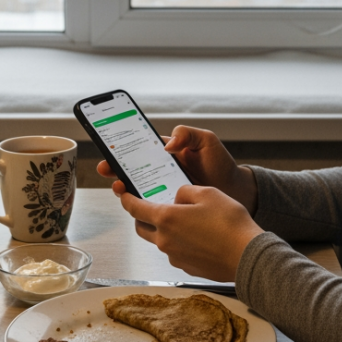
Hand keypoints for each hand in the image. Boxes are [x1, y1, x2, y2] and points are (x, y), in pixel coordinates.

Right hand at [95, 125, 257, 212]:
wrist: (235, 190)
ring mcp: (163, 190)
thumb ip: (187, 134)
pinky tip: (138, 205)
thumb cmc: (221, 164)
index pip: (139, 149)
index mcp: (166, 153)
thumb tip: (168, 144)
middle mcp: (160, 171)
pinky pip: (150, 207)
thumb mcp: (206, 141)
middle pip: (130, 170)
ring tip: (120, 187)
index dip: (122, 149)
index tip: (110, 148)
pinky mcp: (169, 207)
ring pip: (136, 190)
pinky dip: (140, 206)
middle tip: (107, 169)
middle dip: (114, 169)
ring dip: (123, 188)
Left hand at [115, 184, 264, 282]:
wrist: (246, 255)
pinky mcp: (186, 267)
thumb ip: (185, 191)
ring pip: (159, 240)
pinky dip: (179, 242)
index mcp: (166, 218)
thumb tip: (178, 198)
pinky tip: (196, 236)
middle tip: (148, 207)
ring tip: (182, 221)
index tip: (123, 194)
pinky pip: (175, 251)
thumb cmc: (229, 223)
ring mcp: (174, 256)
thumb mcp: (207, 193)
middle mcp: (165, 240)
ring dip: (162, 230)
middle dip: (140, 217)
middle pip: (141, 228)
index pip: (135, 208)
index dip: (126, 199)